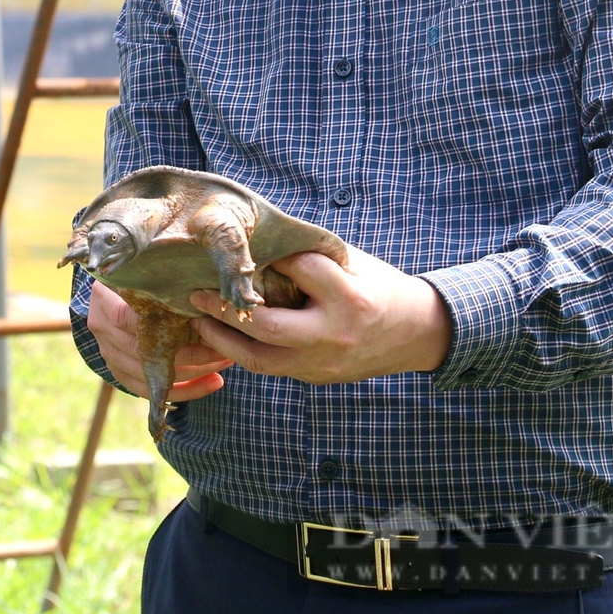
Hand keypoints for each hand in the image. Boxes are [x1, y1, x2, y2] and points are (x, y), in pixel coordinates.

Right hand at [86, 279, 233, 403]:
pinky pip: (147, 389)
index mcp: (104, 301)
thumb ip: (161, 279)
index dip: (166, 326)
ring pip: (147, 375)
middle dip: (189, 356)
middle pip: (143, 351)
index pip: (129, 317)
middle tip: (222, 351)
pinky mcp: (116, 371)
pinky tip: (207, 384)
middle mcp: (101, 329)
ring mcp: (107, 353)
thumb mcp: (142, 269)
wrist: (107, 290)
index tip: (203, 326)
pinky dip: (179, 391)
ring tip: (220, 369)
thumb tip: (205, 287)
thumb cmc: (135, 274)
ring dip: (189, 376)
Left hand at [188, 247, 453, 383]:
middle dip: (227, 309)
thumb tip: (257, 236)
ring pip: (261, 359)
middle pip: (268, 326)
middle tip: (197, 293)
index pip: (299, 271)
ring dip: (224, 340)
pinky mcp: (315, 377)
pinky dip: (243, 352)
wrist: (415, 334)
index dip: (272, 255)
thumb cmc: (378, 285)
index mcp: (350, 297)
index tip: (245, 246)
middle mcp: (335, 333)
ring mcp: (324, 362)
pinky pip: (271, 367)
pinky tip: (223, 336)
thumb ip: (310, 254)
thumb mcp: (352, 261)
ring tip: (199, 320)